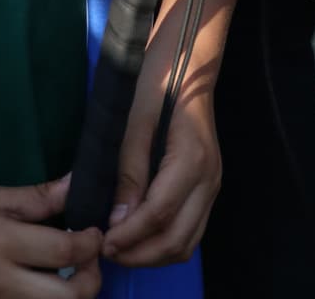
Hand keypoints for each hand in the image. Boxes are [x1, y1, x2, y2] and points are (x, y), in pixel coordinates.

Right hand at [0, 174, 100, 297]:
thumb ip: (36, 197)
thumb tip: (77, 184)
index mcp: (4, 242)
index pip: (66, 251)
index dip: (91, 243)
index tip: (94, 233)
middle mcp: (0, 283)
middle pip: (68, 298)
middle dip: (91, 280)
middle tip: (88, 262)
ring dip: (68, 298)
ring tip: (68, 279)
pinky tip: (38, 291)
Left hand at [103, 93, 220, 267]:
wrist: (187, 60)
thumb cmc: (156, 82)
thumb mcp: (133, 121)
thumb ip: (128, 171)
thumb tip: (118, 221)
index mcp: (192, 160)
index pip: (160, 214)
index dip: (130, 236)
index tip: (102, 244)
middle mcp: (209, 179)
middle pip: (178, 239)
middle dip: (141, 254)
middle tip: (107, 253)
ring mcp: (212, 184)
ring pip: (187, 241)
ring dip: (154, 254)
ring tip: (121, 250)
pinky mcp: (208, 185)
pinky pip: (190, 229)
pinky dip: (166, 242)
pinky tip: (141, 237)